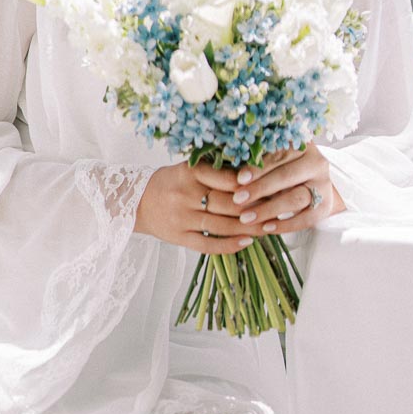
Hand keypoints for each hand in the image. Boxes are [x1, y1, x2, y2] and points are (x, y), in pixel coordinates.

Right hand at [134, 144, 344, 251]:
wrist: (134, 203)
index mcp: (188, 173)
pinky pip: (208, 244)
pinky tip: (248, 242)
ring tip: (270, 226)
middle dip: (255, 207)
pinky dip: (229, 245)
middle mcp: (184, 195)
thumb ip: (214, 169)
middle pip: (228, 203)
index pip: (225, 178)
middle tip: (279, 207)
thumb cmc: (169, 182)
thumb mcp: (187, 168)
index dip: (249, 184)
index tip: (271, 184)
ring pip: (222, 225)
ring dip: (249, 227)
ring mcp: (181, 218)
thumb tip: (253, 169)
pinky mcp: (179, 237)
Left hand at [216, 144, 344, 236]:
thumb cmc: (281, 167)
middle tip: (237, 200)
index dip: (258, 167)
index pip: (279, 155)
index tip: (238, 179)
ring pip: (296, 198)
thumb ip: (256, 159)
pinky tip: (266, 228)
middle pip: (287, 176)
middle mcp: (317, 162)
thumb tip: (225, 167)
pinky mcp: (325, 206)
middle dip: (260, 189)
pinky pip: (306, 218)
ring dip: (269, 209)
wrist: (312, 182)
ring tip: (246, 218)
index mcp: (302, 145)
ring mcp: (324, 185)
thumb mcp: (272, 157)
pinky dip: (285, 225)